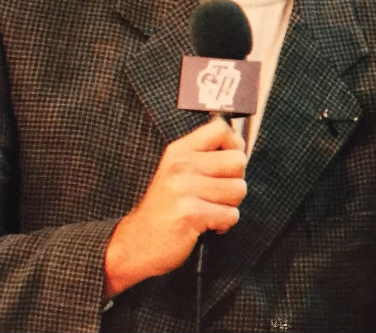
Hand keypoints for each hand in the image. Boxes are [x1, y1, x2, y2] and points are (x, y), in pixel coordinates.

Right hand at [103, 118, 247, 297]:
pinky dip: (223, 224)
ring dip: (229, 205)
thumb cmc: (163, 210)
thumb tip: (241, 149)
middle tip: (216, 194)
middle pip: (238, 161)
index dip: (235, 145)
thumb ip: (205, 158)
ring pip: (238, 189)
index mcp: (178, 152)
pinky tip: (205, 225)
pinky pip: (231, 214)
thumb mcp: (177, 174)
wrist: (134, 244)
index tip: (230, 163)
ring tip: (208, 210)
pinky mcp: (190, 213)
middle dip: (235, 181)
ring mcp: (184, 189)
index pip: (220, 129)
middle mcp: (180, 166)